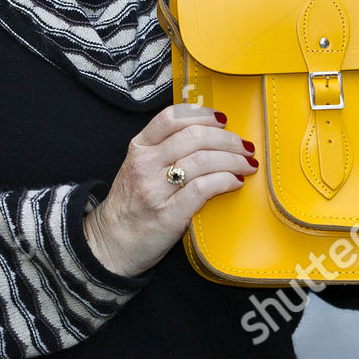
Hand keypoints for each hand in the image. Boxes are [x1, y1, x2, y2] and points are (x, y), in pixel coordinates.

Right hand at [82, 103, 257, 278]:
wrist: (111, 244)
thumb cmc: (131, 205)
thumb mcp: (138, 168)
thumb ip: (164, 150)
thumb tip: (208, 135)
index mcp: (138, 148)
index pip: (171, 118)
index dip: (202, 114)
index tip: (222, 119)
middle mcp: (145, 165)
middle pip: (193, 137)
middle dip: (227, 139)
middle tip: (244, 146)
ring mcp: (154, 190)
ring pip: (202, 161)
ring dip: (233, 160)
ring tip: (247, 165)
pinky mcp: (168, 214)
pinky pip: (203, 189)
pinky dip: (225, 182)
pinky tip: (235, 183)